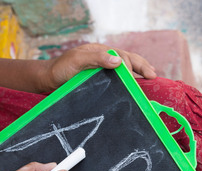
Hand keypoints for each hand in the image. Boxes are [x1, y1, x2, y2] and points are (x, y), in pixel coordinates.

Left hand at [41, 43, 156, 91]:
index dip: (130, 68)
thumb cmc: (61, 69)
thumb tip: (119, 60)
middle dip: (142, 66)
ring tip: (150, 77)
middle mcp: (104, 60)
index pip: (122, 58)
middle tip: (153, 76)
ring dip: (139, 71)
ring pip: (125, 69)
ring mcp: (103, 70)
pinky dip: (129, 82)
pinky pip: (118, 80)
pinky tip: (134, 87)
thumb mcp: (77, 60)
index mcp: (101, 52)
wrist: (49, 80)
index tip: (134, 80)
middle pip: (128, 60)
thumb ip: (96, 58)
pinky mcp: (100, 81)